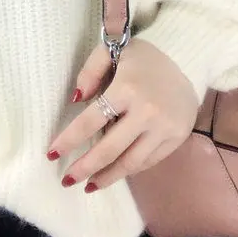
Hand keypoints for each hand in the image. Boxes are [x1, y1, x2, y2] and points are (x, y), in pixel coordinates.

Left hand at [47, 39, 198, 191]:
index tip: (51, 154)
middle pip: (109, 149)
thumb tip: (75, 100)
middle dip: (85, 168)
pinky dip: (128, 170)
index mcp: (126, 89)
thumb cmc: (141, 58)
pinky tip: (113, 173)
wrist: (186, 59)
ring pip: (130, 162)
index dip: (69, 140)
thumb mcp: (110, 50)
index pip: (90, 121)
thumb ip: (89, 72)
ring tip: (88, 186)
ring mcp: (164, 128)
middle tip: (66, 180)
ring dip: (106, 177)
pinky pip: (148, 161)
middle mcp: (147, 112)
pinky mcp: (177, 138)